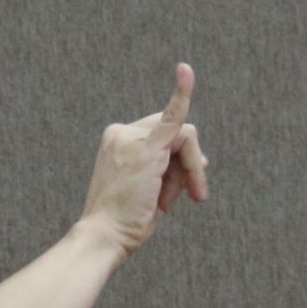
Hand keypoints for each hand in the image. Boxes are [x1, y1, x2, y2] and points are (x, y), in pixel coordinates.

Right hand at [78, 64, 209, 256]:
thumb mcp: (147, 189)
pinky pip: (174, 116)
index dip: (177, 163)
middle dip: (187, 167)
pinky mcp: (148, 149)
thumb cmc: (124, 220)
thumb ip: (169, 169)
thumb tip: (201, 160)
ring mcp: (133, 138)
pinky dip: (183, 92)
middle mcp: (122, 132)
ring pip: (185, 140)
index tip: (178, 188)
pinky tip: (185, 71)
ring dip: (190, 172)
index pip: (162, 137)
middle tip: (188, 197)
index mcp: (117, 139)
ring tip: (176, 202)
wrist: (105, 236)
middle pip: (176, 136)